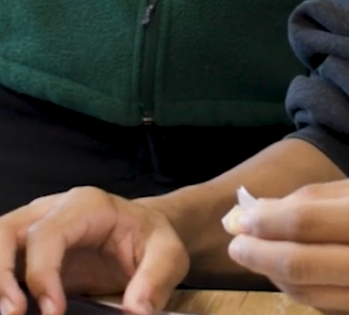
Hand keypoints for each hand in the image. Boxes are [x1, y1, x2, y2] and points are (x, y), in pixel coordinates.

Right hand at [0, 188, 188, 314]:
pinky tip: (13, 307)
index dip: (42, 274)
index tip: (52, 312)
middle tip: (12, 314)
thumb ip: (156, 279)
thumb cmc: (153, 240)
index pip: (48, 234)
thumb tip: (137, 311)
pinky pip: (6, 261)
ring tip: (9, 313)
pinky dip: (4, 284)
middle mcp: (55, 210)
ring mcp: (37, 227)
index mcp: (88, 207)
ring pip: (0, 241)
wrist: (145, 234)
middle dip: (2, 274)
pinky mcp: (30, 251)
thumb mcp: (169, 255)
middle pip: (8, 230)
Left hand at [226, 173, 348, 314]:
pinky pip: (322, 307)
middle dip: (256, 250)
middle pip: (296, 262)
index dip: (264, 218)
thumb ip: (328, 197)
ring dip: (271, 271)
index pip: (305, 220)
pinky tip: (287, 270)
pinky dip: (298, 289)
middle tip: (234, 238)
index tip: (241, 213)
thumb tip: (269, 206)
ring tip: (255, 251)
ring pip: (303, 291)